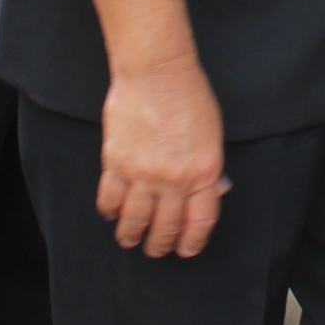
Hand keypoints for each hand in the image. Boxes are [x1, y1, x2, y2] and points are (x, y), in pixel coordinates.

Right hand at [97, 57, 225, 256]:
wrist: (156, 73)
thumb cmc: (189, 97)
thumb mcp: (212, 135)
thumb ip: (210, 169)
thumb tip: (214, 191)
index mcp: (204, 172)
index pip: (200, 221)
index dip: (192, 241)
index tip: (185, 250)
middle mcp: (174, 180)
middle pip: (167, 227)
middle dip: (160, 244)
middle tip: (155, 250)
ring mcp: (143, 174)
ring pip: (135, 220)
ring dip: (131, 235)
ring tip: (129, 240)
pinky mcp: (116, 163)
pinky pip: (110, 199)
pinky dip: (110, 211)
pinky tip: (111, 214)